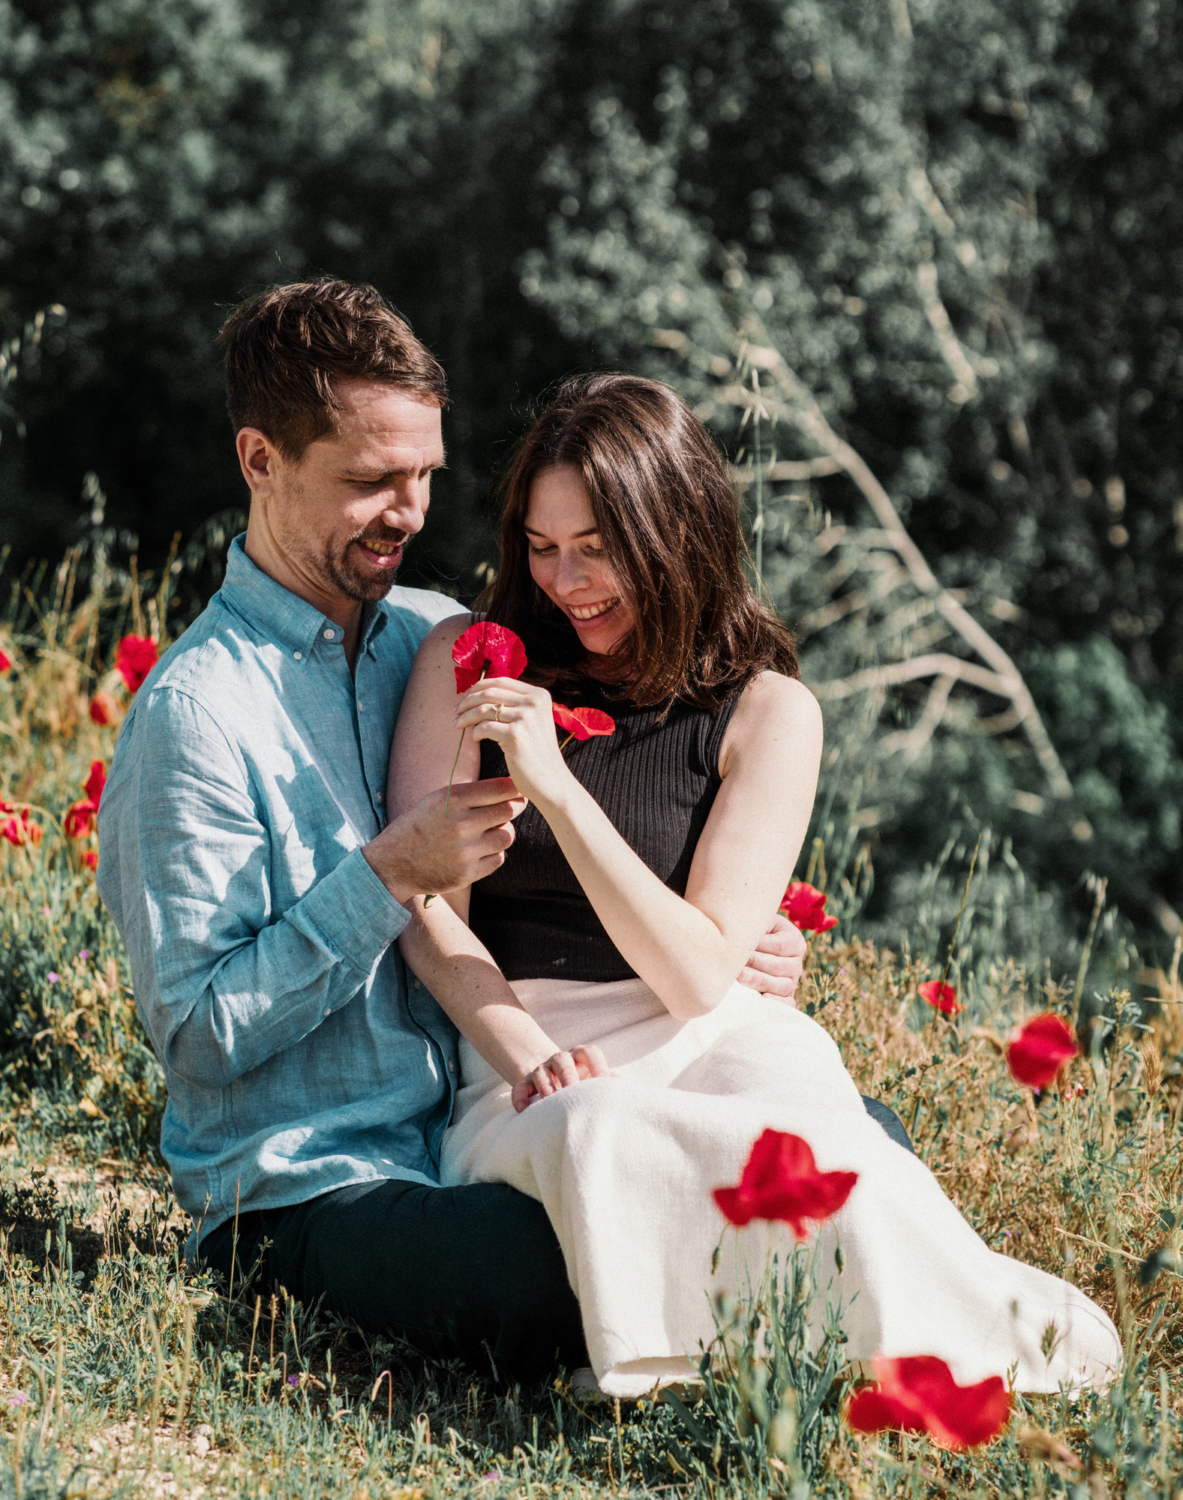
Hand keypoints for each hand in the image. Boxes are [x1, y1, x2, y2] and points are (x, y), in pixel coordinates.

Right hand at [363, 777, 526, 904]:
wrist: (393, 863)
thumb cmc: (419, 826)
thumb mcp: (437, 800)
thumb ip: (469, 793)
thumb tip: (509, 787)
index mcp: (452, 800)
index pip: (499, 788)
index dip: (514, 788)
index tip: (519, 789)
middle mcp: (461, 824)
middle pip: (508, 810)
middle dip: (515, 807)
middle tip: (515, 806)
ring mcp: (465, 851)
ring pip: (507, 836)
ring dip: (504, 832)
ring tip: (493, 830)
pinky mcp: (467, 873)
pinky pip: (498, 859)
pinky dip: (494, 854)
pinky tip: (482, 850)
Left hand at [454, 678, 572, 806]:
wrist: (551, 781)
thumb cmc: (537, 753)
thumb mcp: (533, 721)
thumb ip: (515, 704)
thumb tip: (480, 693)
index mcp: (539, 695)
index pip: (501, 681)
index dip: (479, 687)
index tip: (465, 696)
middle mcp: (534, 703)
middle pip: (490, 693)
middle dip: (467, 701)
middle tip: (455, 711)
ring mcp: (525, 718)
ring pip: (484, 710)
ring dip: (466, 717)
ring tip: (458, 724)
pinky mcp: (515, 735)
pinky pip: (484, 727)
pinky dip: (475, 732)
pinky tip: (475, 738)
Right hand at [510, 1043, 611, 1112]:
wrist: (557, 1079)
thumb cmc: (585, 1083)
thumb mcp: (598, 1080)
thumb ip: (612, 1085)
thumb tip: (630, 1097)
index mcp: (582, 1056)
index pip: (590, 1053)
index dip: (598, 1066)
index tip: (604, 1082)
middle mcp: (561, 1060)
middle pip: (562, 1060)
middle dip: (567, 1074)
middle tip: (572, 1090)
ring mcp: (542, 1070)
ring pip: (540, 1073)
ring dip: (545, 1086)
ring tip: (550, 1100)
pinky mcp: (526, 1082)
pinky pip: (519, 1088)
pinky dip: (520, 1098)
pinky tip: (524, 1111)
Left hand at [738, 912, 804, 1003]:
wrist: (753, 951)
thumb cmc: (754, 934)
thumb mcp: (759, 924)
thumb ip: (755, 925)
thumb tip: (742, 933)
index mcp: (795, 942)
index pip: (780, 946)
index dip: (760, 946)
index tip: (740, 944)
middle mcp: (796, 964)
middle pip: (780, 966)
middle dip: (756, 963)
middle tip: (737, 961)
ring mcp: (792, 982)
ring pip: (782, 985)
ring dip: (759, 981)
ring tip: (740, 976)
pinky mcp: (786, 998)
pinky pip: (787, 1004)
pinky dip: (777, 1003)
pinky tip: (762, 999)